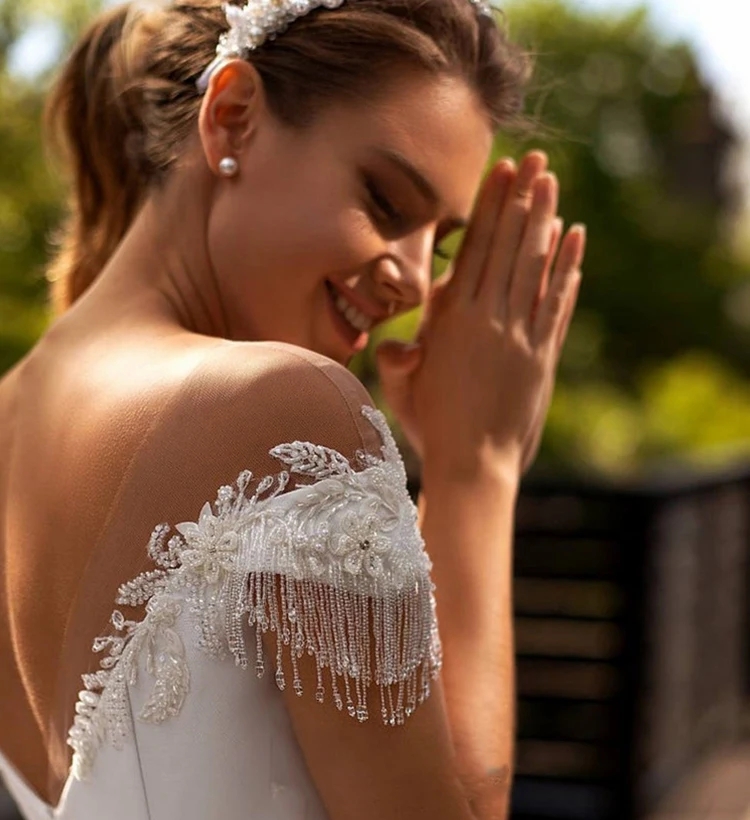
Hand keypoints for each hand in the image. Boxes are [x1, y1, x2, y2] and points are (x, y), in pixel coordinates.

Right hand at [375, 151, 585, 480]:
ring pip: (534, 267)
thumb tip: (397, 348)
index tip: (501, 173)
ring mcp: (519, 337)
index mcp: (451, 322)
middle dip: (521, 199)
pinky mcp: (541, 356)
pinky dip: (566, 269)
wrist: (474, 466)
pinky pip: (556, 302)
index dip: (489, 209)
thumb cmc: (429, 430)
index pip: (473, 251)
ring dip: (545, 222)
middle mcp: (488, 321)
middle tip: (535, 159)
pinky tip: (573, 240)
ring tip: (553, 183)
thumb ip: (396, 362)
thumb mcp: (400, 393)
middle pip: (507, 247)